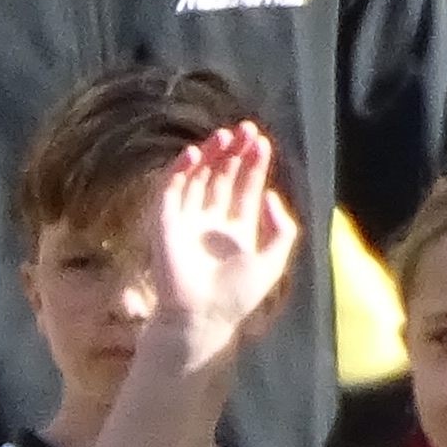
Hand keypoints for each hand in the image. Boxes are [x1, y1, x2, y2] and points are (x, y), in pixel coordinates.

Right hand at [139, 121, 296, 365]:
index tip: (262, 143)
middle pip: (223, 178)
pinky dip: (180, 170)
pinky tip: (195, 153)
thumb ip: (282, 227)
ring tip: (225, 135)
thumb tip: (271, 194)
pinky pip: (171, 191)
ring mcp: (187, 222)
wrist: (202, 316)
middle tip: (245, 130)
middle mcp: (211, 223)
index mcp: (238, 230)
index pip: (245, 188)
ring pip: (198, 179)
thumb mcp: (275, 258)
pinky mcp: (165, 224)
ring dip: (211, 156)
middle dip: (234, 154)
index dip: (254, 165)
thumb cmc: (238, 294)